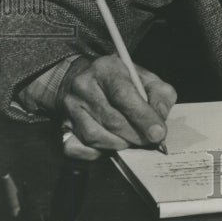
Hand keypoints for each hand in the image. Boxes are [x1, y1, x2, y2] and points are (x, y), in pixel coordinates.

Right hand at [59, 55, 176, 160]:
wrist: (81, 78)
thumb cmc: (119, 80)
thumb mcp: (144, 77)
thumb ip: (159, 95)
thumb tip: (159, 122)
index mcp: (106, 68)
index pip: (123, 94)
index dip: (143, 116)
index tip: (158, 133)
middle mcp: (83, 86)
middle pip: (112, 119)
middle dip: (136, 135)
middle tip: (149, 140)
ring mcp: (70, 107)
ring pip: (96, 136)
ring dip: (119, 144)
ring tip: (131, 140)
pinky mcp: (62, 126)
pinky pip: (79, 148)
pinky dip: (97, 153)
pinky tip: (109, 144)